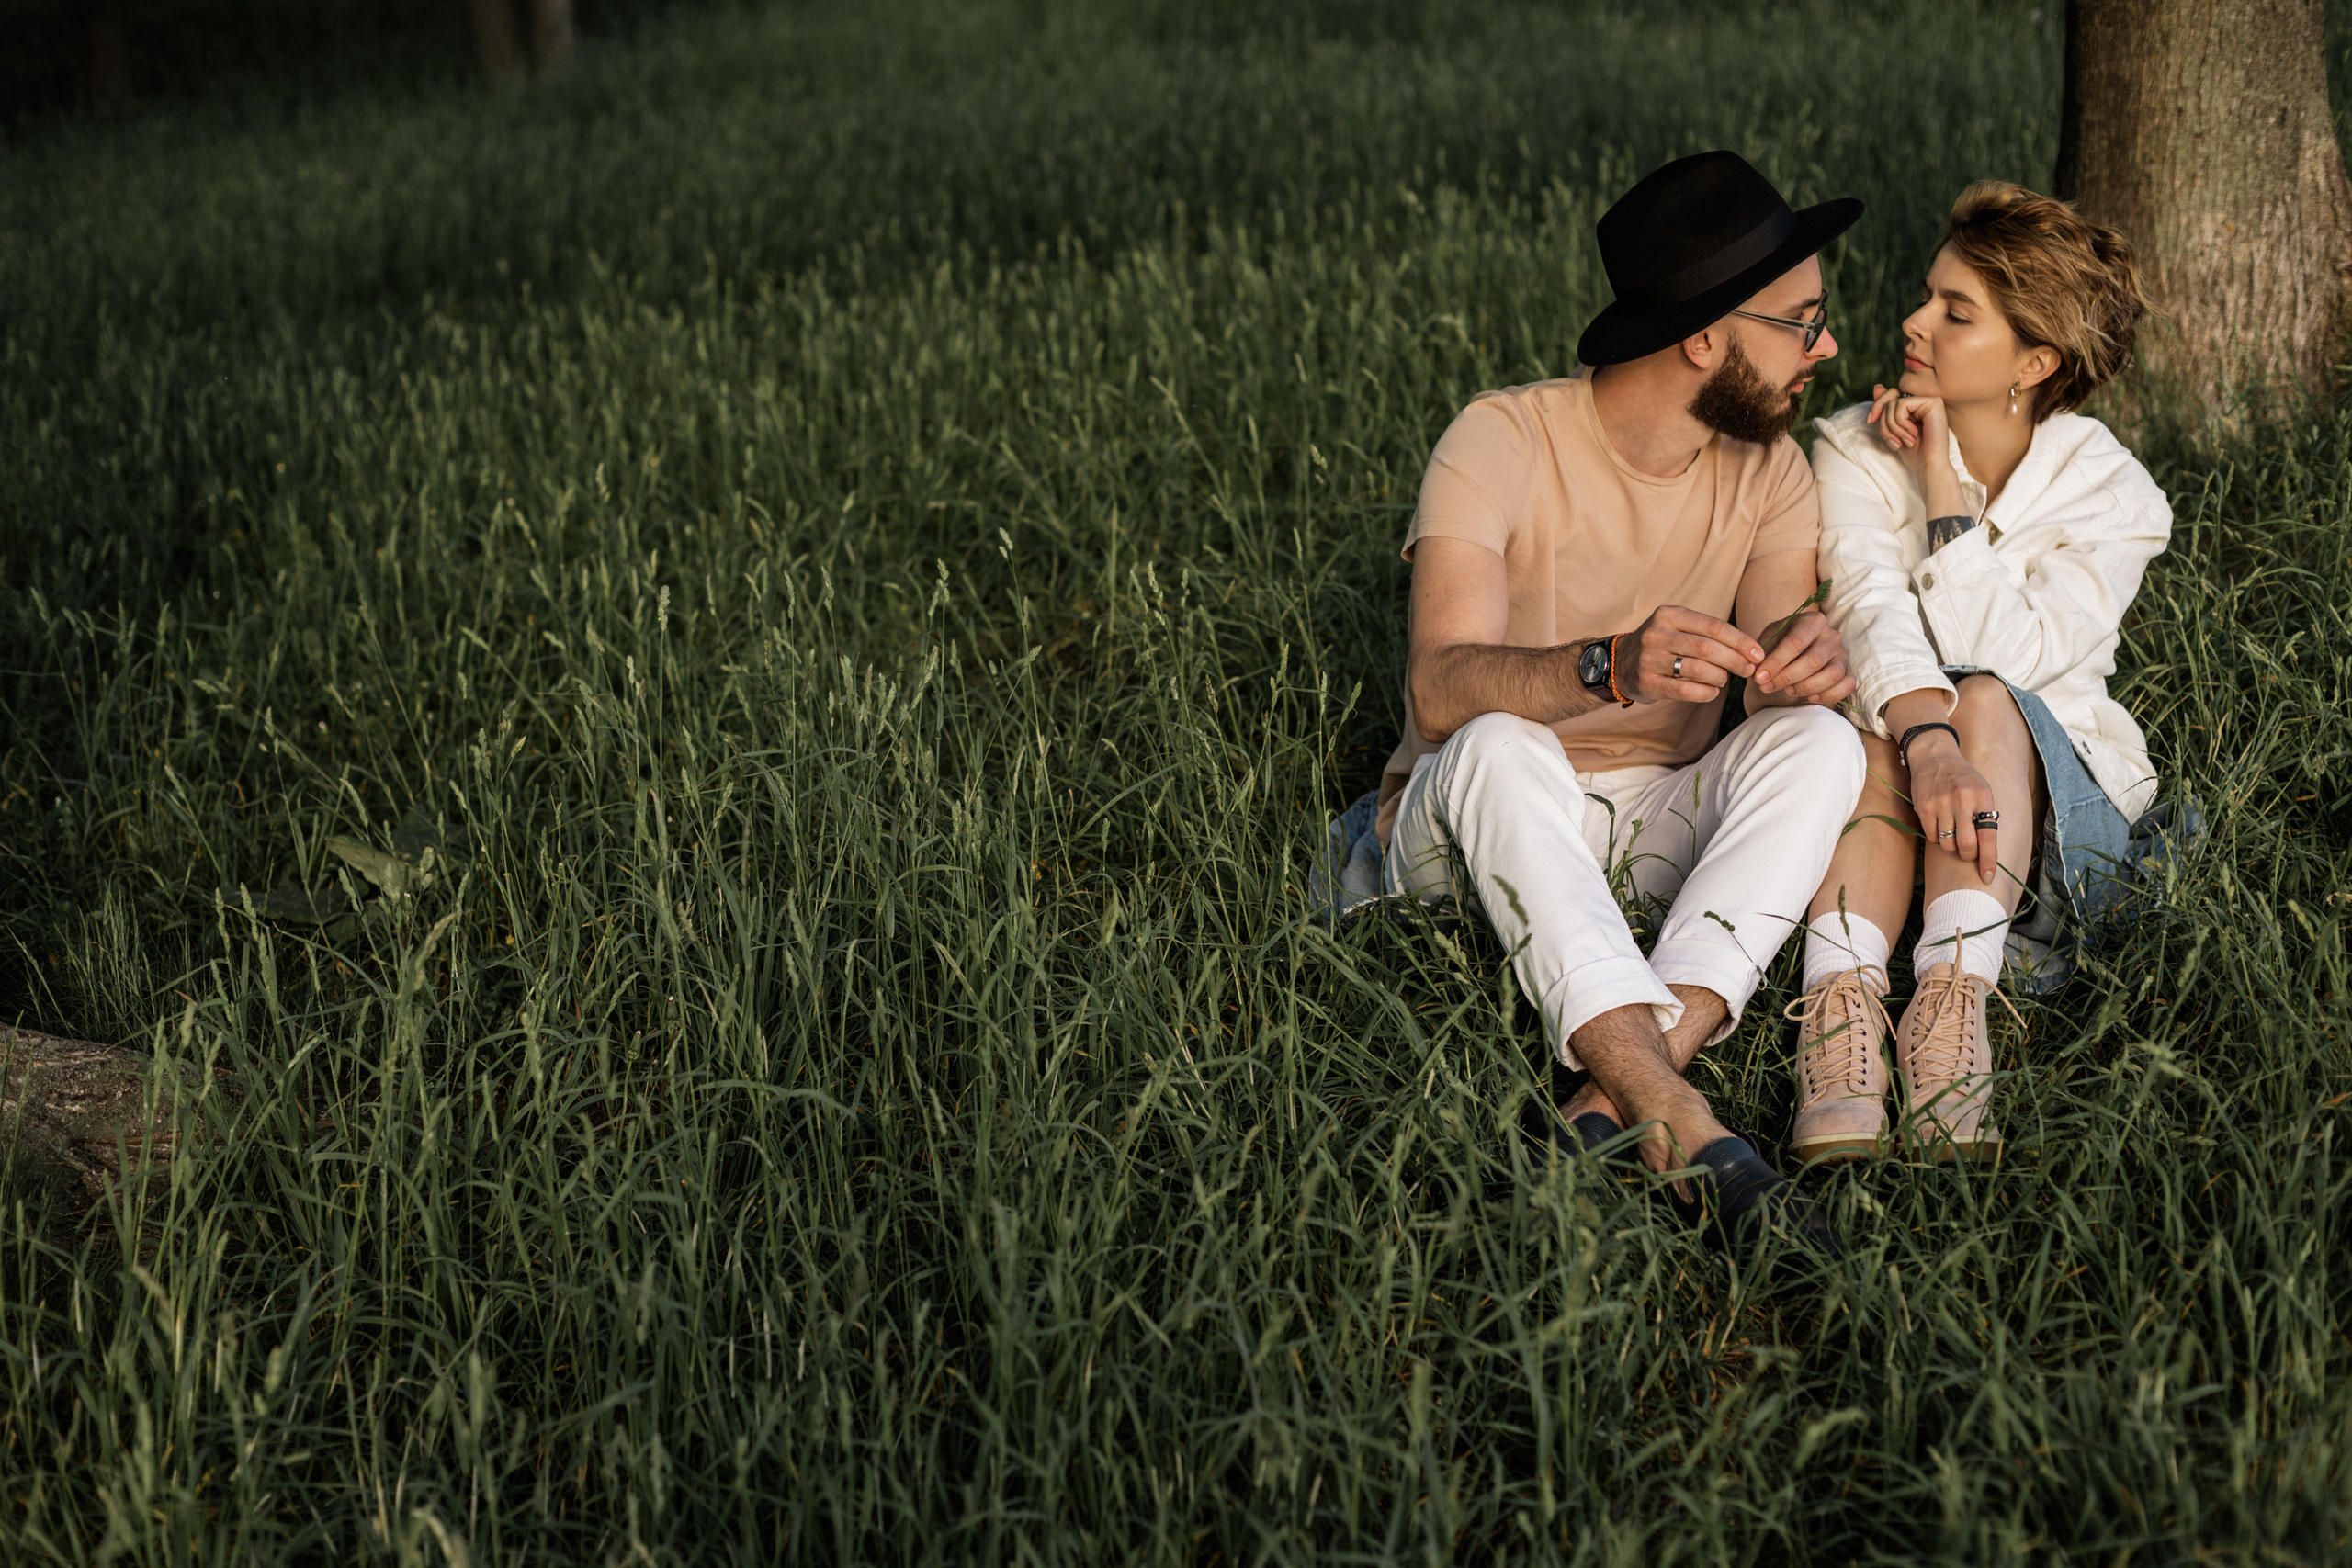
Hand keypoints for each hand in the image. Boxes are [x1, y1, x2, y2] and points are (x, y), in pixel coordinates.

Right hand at [1615, 605, 1761, 703]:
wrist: (1619, 662)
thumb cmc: (1662, 644)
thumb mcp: (1678, 627)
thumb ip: (1708, 634)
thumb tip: (1750, 651)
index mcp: (1670, 615)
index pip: (1713, 626)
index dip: (1740, 641)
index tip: (1758, 653)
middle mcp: (1657, 634)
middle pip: (1707, 648)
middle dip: (1734, 660)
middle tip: (1748, 670)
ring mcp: (1650, 659)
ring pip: (1696, 669)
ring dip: (1719, 677)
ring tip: (1724, 680)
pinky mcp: (1647, 682)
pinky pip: (1683, 690)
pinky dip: (1704, 692)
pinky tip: (1712, 692)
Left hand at [1747, 609, 1856, 708]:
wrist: (1792, 656)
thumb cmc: (1778, 647)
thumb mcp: (1766, 644)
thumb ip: (1761, 655)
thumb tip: (1758, 672)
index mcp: (1811, 621)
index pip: (1795, 642)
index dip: (1776, 663)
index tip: (1759, 677)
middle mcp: (1831, 635)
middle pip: (1814, 660)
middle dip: (1787, 677)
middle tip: (1768, 686)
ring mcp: (1842, 654)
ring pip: (1833, 674)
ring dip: (1807, 687)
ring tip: (1788, 690)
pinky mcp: (1848, 672)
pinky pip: (1847, 685)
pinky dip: (1828, 695)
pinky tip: (1809, 697)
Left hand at [1867, 383, 1951, 494]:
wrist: (1928, 466)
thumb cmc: (1913, 453)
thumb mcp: (1892, 430)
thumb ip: (1886, 409)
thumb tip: (1877, 386)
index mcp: (1915, 406)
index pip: (1889, 396)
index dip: (1876, 406)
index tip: (1869, 421)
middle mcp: (1923, 401)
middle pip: (1889, 398)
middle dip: (1883, 421)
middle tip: (1891, 440)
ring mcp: (1929, 400)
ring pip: (1893, 403)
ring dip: (1892, 427)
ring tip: (1904, 441)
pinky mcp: (1934, 402)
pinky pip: (1902, 405)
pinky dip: (1900, 424)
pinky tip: (1912, 435)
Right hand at [1902, 730, 1999, 883]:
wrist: (1935, 756)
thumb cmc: (1962, 779)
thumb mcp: (1981, 791)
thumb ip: (1984, 817)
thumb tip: (1987, 852)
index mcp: (1982, 797)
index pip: (1988, 836)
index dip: (1989, 860)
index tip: (1988, 877)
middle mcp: (1962, 800)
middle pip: (1966, 845)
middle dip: (1967, 855)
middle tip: (1967, 851)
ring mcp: (1941, 803)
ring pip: (1947, 843)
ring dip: (1950, 844)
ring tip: (1951, 829)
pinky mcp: (1923, 806)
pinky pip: (1931, 835)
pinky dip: (1936, 836)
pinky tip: (1938, 822)